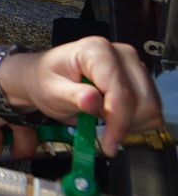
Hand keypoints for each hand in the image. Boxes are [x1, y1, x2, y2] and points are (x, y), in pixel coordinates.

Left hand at [5, 36, 160, 153]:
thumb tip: (93, 102)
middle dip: (125, 124)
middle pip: (143, 101)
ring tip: (103, 120)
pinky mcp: (140, 79)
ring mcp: (133, 66)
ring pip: (151, 107)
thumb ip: (73, 96)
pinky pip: (151, 110)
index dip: (118, 122)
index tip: (108, 144)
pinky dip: (136, 121)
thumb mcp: (51, 91)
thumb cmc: (46, 81)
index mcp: (96, 51)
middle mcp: (121, 54)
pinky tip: (114, 117)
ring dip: (131, 123)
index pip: (121, 93)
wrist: (45, 77)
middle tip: (102, 131)